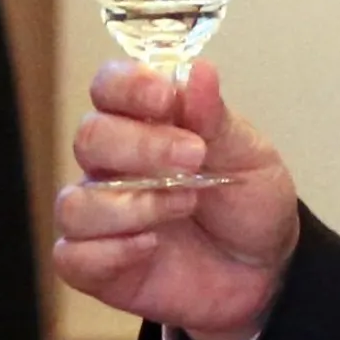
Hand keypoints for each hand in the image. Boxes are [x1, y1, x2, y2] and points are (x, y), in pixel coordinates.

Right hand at [51, 58, 299, 339]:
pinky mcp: (98, 266)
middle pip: (88, 139)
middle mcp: (113, 165)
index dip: (127, 87)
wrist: (267, 269)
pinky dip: (111, 251)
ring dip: (132, 205)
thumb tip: (199, 70)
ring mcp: (101, 217)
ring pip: (75, 203)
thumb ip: (215, 118)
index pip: (108, 88)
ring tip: (184, 204)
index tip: (165, 97)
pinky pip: (73, 256)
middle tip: (193, 158)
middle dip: (140, 147)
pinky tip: (151, 246)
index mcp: (144, 123)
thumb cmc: (249, 203)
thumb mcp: (249, 155)